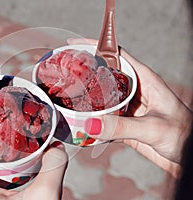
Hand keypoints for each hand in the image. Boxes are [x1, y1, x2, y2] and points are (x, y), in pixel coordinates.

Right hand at [68, 38, 192, 177]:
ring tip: (66, 97)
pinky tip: (80, 124)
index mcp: (144, 80)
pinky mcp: (125, 125)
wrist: (189, 158)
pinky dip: (91, 121)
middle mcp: (134, 91)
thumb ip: (122, 126)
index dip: (96, 46)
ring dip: (86, 98)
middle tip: (64, 73)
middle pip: (105, 74)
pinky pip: (103, 119)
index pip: (117, 55)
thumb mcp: (153, 127)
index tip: (75, 44)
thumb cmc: (184, 136)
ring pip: (102, 98)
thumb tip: (90, 124)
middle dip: (85, 72)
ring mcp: (128, 108)